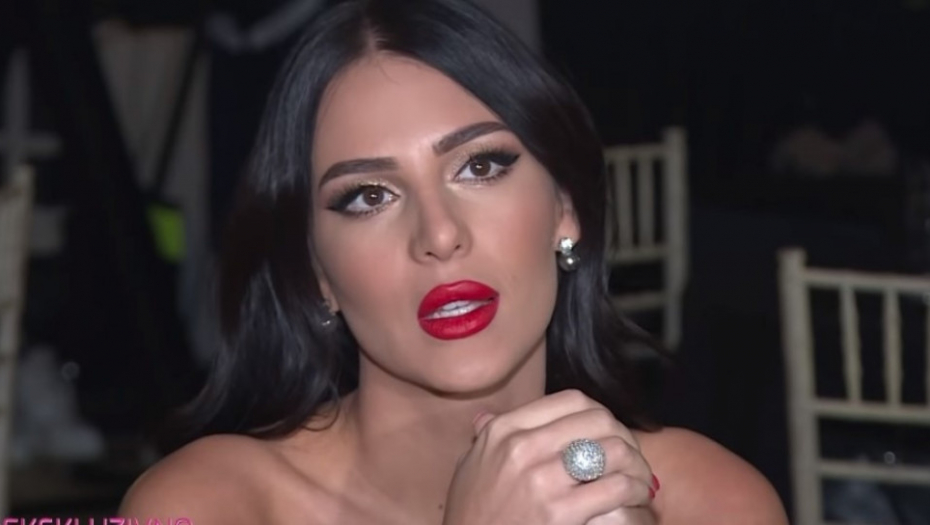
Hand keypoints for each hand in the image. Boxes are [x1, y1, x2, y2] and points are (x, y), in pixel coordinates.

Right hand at [442, 390, 656, 524]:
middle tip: (631, 457)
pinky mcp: (560, 514)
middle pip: (598, 421)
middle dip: (625, 437)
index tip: (609, 432)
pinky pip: (617, 488)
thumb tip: (486, 417)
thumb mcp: (471, 467)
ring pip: (614, 451)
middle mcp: (522, 448)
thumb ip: (485, 438)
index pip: (571, 401)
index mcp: (504, 430)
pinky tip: (637, 498)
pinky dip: (636, 490)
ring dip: (637, 464)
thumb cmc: (472, 513)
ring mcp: (541, 481)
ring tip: (639, 479)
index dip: (600, 413)